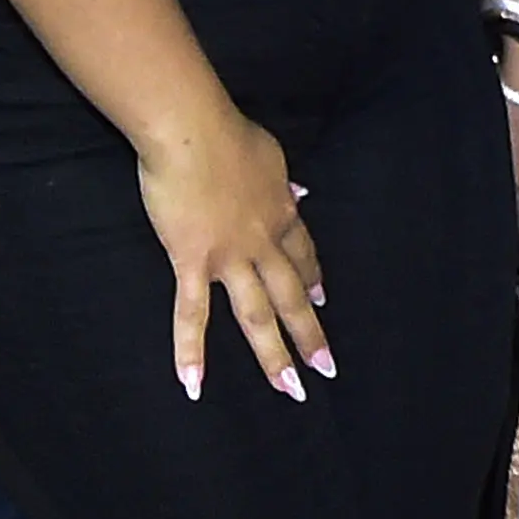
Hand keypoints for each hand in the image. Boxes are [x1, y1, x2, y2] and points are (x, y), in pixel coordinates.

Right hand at [137, 105, 332, 401]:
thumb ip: (279, 181)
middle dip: (310, 333)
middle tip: (327, 368)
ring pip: (257, 315)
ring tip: (290, 390)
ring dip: (274, 355)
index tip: (322, 298)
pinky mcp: (192, 261)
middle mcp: (263, 242)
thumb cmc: (225, 132)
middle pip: (292, 295)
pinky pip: (192, 313)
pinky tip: (193, 384)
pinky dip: (191, 350)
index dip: (313, 278)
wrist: (193, 128)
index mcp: (281, 213)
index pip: (303, 254)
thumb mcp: (269, 154)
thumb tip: (297, 192)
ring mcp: (230, 257)